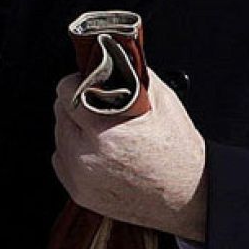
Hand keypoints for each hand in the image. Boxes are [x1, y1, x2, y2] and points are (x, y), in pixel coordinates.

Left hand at [52, 66, 208, 241]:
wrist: (189, 196)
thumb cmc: (179, 151)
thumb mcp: (161, 101)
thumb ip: (131, 72)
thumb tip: (113, 52)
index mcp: (106, 133)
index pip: (66, 93)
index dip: (78, 81)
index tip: (87, 81)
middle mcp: (87, 158)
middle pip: (61, 113)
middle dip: (77, 105)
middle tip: (99, 106)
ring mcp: (81, 179)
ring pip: (60, 136)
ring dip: (75, 128)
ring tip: (102, 129)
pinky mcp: (79, 193)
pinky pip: (62, 160)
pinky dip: (74, 151)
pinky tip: (98, 150)